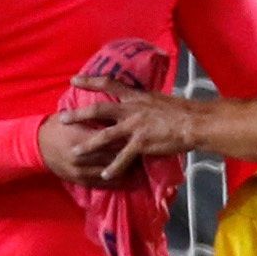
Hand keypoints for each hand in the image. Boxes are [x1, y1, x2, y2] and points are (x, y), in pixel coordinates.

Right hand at [39, 104, 138, 186]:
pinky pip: (102, 183)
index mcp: (80, 135)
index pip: (110, 136)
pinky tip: (128, 177)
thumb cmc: (57, 126)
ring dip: (126, 167)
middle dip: (130, 151)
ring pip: (110, 170)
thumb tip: (116, 110)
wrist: (36, 145)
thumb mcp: (73, 116)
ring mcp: (80, 170)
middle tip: (147, 147)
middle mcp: (81, 155)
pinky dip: (116, 180)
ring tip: (142, 163)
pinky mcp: (79, 180)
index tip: (142, 131)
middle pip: (113, 154)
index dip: (128, 134)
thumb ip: (93, 115)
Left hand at [74, 77, 197, 168]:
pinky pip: (123, 158)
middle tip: (63, 118)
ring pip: (105, 136)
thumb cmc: (181, 111)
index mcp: (135, 96)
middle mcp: (131, 109)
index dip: (90, 80)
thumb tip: (140, 104)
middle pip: (99, 110)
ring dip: (88, 145)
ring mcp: (135, 127)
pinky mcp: (141, 143)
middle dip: (79, 114)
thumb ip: (144, 103)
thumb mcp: (158, 100)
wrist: (193, 122)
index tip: (73, 80)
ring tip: (75, 152)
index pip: (109, 83)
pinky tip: (105, 175)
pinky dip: (113, 168)